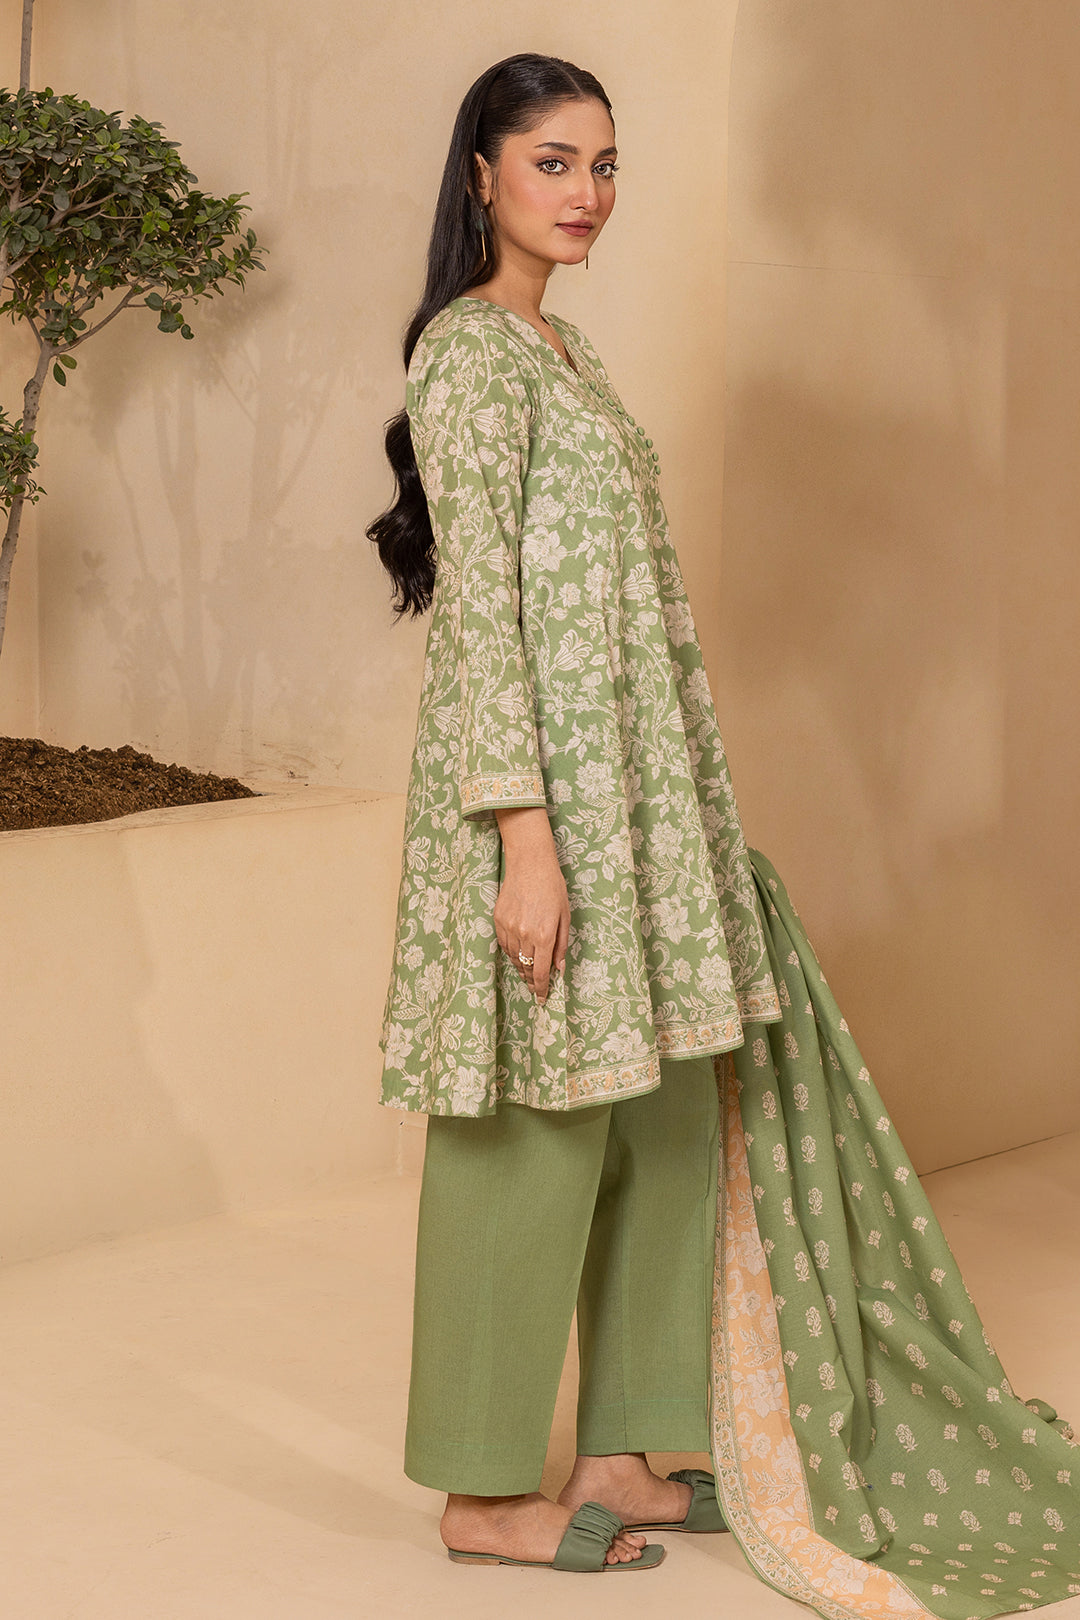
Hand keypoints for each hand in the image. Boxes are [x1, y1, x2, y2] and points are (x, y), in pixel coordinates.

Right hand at [493, 806, 569, 1004]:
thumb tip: (558, 968)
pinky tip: (518, 955)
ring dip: (521, 968)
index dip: (541, 989)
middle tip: (536, 988)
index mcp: (544, 935)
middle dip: (531, 981)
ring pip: (513, 958)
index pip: (539, 972)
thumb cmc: (552, 887)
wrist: (530, 863)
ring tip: (527, 973)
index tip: (542, 999)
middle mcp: (524, 935)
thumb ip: (561, 945)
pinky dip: (511, 953)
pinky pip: (504, 944)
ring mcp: (509, 927)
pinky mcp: (498, 920)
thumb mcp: (564, 916)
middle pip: (525, 968)